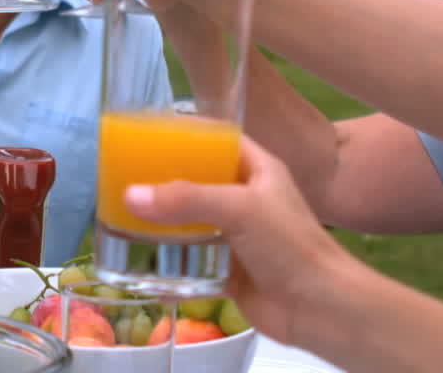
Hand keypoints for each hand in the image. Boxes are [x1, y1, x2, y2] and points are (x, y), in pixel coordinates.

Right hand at [122, 138, 352, 344]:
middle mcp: (245, 198)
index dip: (185, 133)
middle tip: (123, 175)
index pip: (217, 139)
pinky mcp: (227, 269)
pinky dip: (167, 258)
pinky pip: (189, 257)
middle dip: (163, 179)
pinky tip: (137, 256)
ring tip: (122, 213)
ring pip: (190, 220)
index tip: (146, 133)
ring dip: (161, 220)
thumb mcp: (239, 208)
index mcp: (257, 169)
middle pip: (196, 180)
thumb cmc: (289, 246)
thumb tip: (130, 195)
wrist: (320, 309)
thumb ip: (186, 199)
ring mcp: (235, 235)